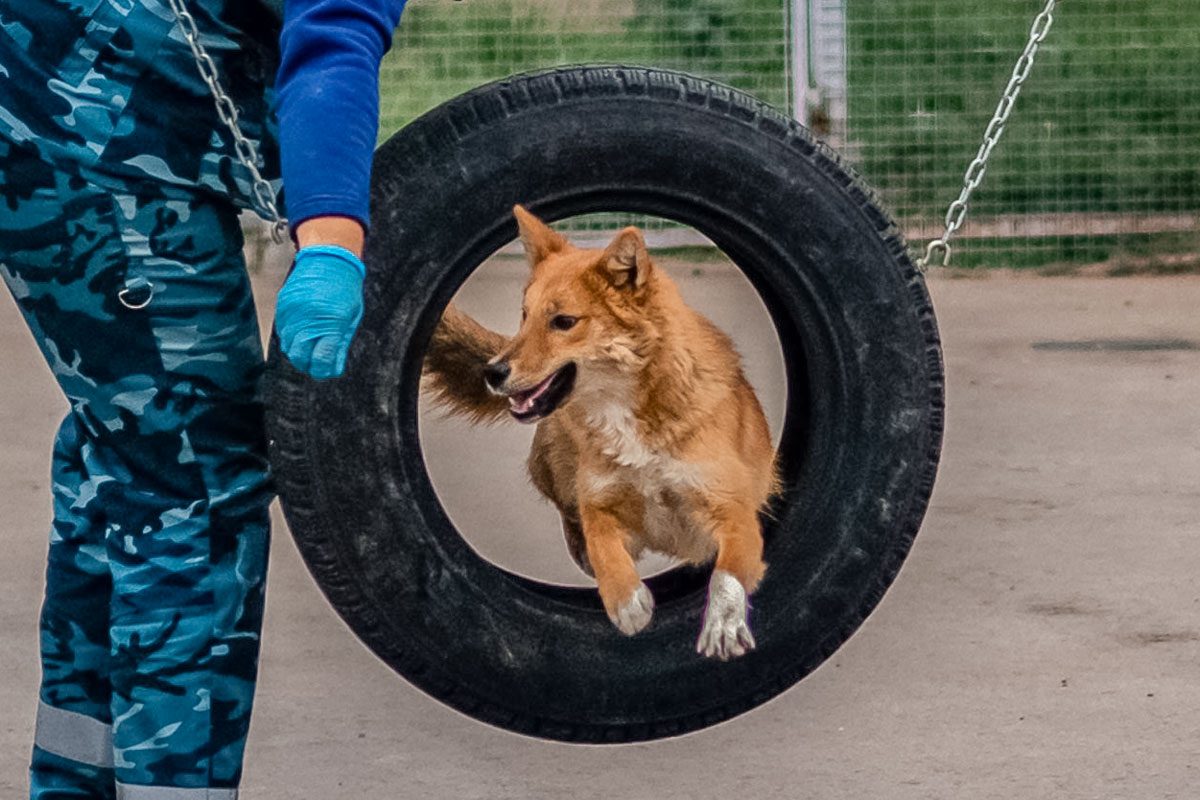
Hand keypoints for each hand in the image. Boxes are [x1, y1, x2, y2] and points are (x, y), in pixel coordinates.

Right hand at [275, 244, 364, 379]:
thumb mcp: (351, 318)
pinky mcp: (282, 305)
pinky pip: (282, 330)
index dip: (322, 370)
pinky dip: (291, 336)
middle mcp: (308, 319)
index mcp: (331, 324)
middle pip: (299, 357)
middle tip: (316, 362)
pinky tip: (302, 330)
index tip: (326, 369)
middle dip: (307, 364)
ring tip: (311, 344)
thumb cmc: (345, 289)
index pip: (320, 359)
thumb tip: (332, 368)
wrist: (328, 259)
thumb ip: (340, 344)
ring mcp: (292, 312)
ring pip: (288, 345)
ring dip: (298, 350)